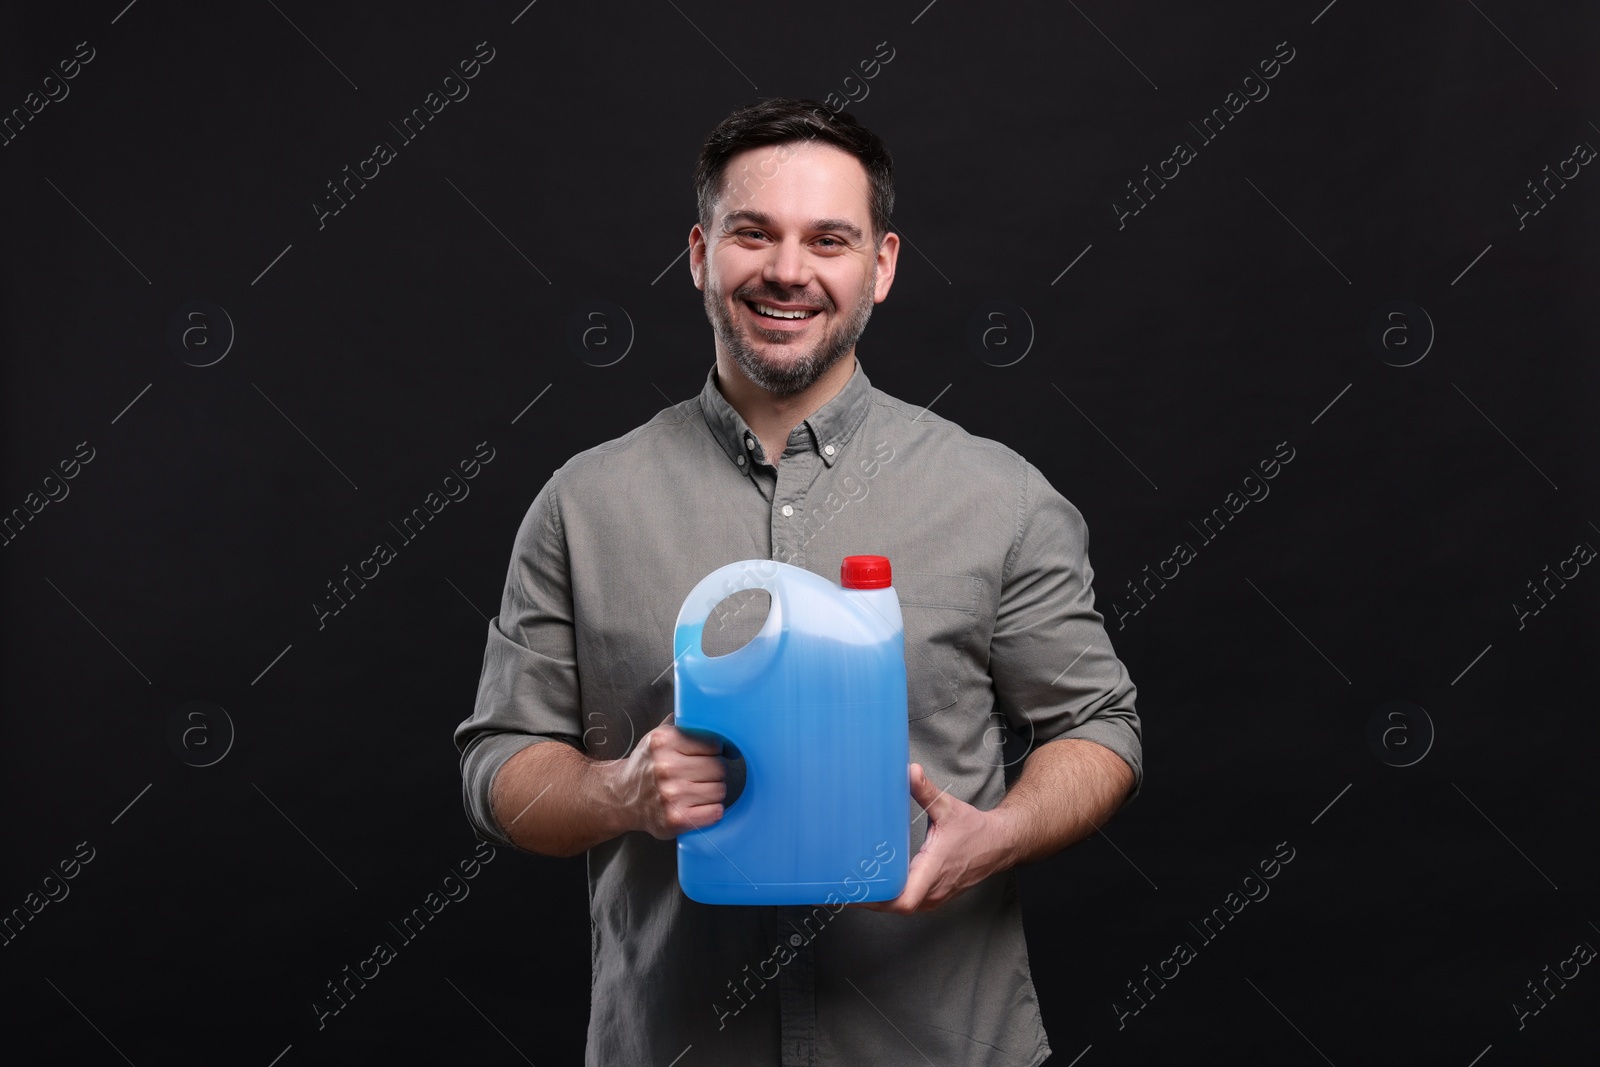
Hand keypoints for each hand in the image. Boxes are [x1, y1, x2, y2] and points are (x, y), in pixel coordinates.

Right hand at [610, 724, 726, 839]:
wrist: (623, 798)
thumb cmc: (647, 766)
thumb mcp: (658, 735)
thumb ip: (684, 722)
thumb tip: (714, 717)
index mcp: (664, 741)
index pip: (713, 743)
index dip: (714, 750)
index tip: (709, 754)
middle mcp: (666, 767)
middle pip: (718, 768)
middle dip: (714, 771)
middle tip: (700, 774)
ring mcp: (671, 795)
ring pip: (720, 790)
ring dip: (713, 791)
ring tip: (697, 789)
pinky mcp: (676, 819)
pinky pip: (715, 812)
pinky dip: (712, 810)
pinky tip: (698, 805)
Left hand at [854, 763, 1014, 913]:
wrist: (999, 844)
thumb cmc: (974, 829)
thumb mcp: (948, 807)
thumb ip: (926, 791)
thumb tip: (911, 771)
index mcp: (934, 869)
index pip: (905, 900)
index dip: (880, 899)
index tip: (859, 888)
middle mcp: (934, 889)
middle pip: (896, 906)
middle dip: (871, 898)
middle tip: (845, 884)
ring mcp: (936, 896)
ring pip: (902, 907)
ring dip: (880, 899)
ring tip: (856, 885)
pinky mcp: (936, 896)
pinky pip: (909, 903)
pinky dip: (892, 898)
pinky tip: (878, 885)